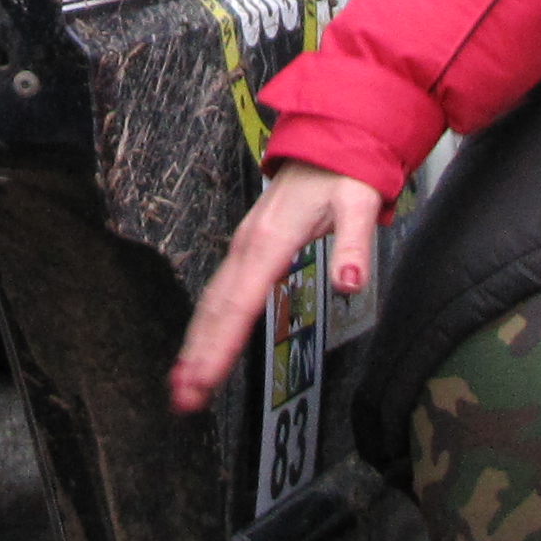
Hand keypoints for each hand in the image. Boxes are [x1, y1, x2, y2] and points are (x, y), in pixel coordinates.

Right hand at [166, 161, 383, 413]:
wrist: (327, 143)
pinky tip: (199, 347)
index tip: (205, 377)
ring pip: (211, 302)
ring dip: (195, 344)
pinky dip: (205, 324)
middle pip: (216, 309)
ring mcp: (243, 248)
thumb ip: (354, 245)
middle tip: (183, 398)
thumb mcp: (358, 203)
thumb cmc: (342, 174)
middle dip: (198, 354)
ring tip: (182, 386)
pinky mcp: (246, 251)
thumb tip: (350, 282)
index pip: (240, 303)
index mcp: (269, 241)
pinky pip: (219, 293)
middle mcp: (248, 246)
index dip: (221, 343)